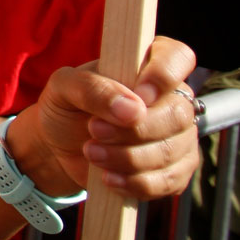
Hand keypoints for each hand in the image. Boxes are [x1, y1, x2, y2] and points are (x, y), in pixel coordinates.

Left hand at [15, 37, 199, 199]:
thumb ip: (92, 88)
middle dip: (134, 130)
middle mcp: (171, 97)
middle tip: (94, 131)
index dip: (163, 76)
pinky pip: (169, 180)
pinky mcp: (175, 169)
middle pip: (177, 114)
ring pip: (172, 150)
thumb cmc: (67, 107)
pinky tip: (109, 177)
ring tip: (92, 154)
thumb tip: (132, 108)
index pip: (177, 57)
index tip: (138, 95)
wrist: (60, 146)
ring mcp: (179, 135)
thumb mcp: (64, 87)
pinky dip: (135, 182)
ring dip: (128, 158)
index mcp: (147, 64)